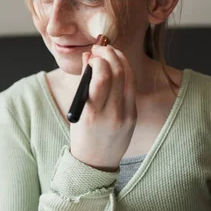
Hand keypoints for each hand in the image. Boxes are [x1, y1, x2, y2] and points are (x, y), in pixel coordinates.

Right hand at [70, 45, 136, 170]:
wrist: (95, 162)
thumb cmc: (81, 134)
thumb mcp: (77, 109)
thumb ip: (84, 82)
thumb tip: (88, 57)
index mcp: (92, 113)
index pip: (101, 77)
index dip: (99, 59)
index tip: (92, 52)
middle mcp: (111, 114)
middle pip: (117, 73)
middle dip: (110, 54)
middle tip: (101, 47)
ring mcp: (125, 115)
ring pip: (128, 78)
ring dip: (120, 60)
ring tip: (110, 52)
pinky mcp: (133, 116)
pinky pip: (131, 89)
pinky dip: (125, 74)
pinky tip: (118, 67)